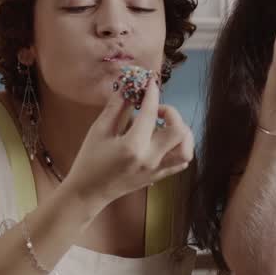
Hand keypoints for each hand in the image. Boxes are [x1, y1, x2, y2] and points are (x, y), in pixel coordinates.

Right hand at [63, 76, 194, 210]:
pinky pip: (181, 162)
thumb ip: (116, 106)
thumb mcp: (99, 130)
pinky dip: (180, 147)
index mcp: (132, 147)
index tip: (150, 82)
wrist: (89, 191)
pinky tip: (166, 140)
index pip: (150, 113)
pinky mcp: (158, 177)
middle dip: (171, 113)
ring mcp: (157, 170)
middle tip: (156, 110)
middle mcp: (150, 159)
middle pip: (178, 131)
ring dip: (181, 132)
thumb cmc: (89, 160)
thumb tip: (128, 86)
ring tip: (166, 125)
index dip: (152, 93)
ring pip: (186, 148)